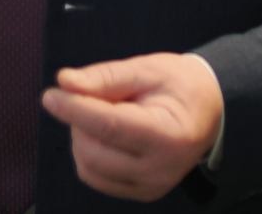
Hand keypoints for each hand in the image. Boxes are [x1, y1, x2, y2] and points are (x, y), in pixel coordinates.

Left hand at [40, 52, 223, 201]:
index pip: (110, 126)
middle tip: (93, 95)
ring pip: (88, 167)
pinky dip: (89, 153)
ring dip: (81, 137)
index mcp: (168, 135)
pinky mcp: (141, 194)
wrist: (210, 111)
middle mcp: (159, 170)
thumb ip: (106, 77)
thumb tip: (65, 82)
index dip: (75, 110)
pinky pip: (96, 177)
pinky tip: (104, 135)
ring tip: (104, 113)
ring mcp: (150, 187)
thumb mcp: (147, 68)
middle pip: (94, 150)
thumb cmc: (179, 84)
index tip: (51, 95)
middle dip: (80, 120)